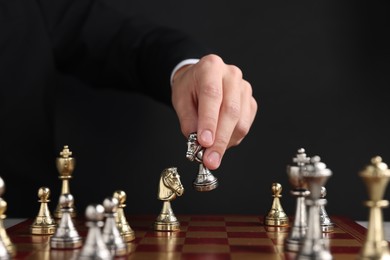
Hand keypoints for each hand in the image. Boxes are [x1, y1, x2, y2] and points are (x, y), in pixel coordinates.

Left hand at [171, 54, 257, 169]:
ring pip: (241, 121)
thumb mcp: (180, 100)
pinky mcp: (251, 102)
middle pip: (230, 110)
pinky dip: (232, 139)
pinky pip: (245, 125)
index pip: (212, 95)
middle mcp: (231, 75)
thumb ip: (188, 121)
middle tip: (210, 160)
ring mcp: (244, 88)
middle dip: (220, 140)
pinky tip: (220, 141)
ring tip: (211, 153)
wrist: (200, 78)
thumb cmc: (190, 88)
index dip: (209, 121)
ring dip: (226, 142)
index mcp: (211, 67)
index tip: (204, 143)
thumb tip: (199, 143)